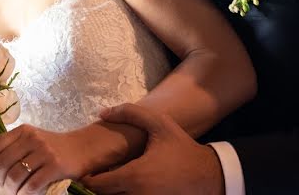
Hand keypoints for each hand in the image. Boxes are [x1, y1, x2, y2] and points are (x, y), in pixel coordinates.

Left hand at [0, 125, 89, 194]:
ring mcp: (44, 152)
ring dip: (10, 189)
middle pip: (3, 163)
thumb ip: (12, 153)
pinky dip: (24, 194)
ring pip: (15, 176)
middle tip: (1, 187)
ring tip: (13, 193)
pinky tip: (24, 194)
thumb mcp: (31, 143)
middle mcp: (32, 139)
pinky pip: (32, 185)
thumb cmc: (52, 148)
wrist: (82, 148)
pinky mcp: (55, 166)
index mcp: (22, 131)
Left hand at [81, 104, 224, 194]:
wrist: (209, 175)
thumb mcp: (159, 124)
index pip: (96, 185)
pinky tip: (128, 188)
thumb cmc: (182, 148)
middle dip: (98, 189)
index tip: (90, 170)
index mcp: (134, 176)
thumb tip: (103, 113)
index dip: (88, 178)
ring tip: (113, 182)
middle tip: (100, 176)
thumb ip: (130, 113)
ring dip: (112, 193)